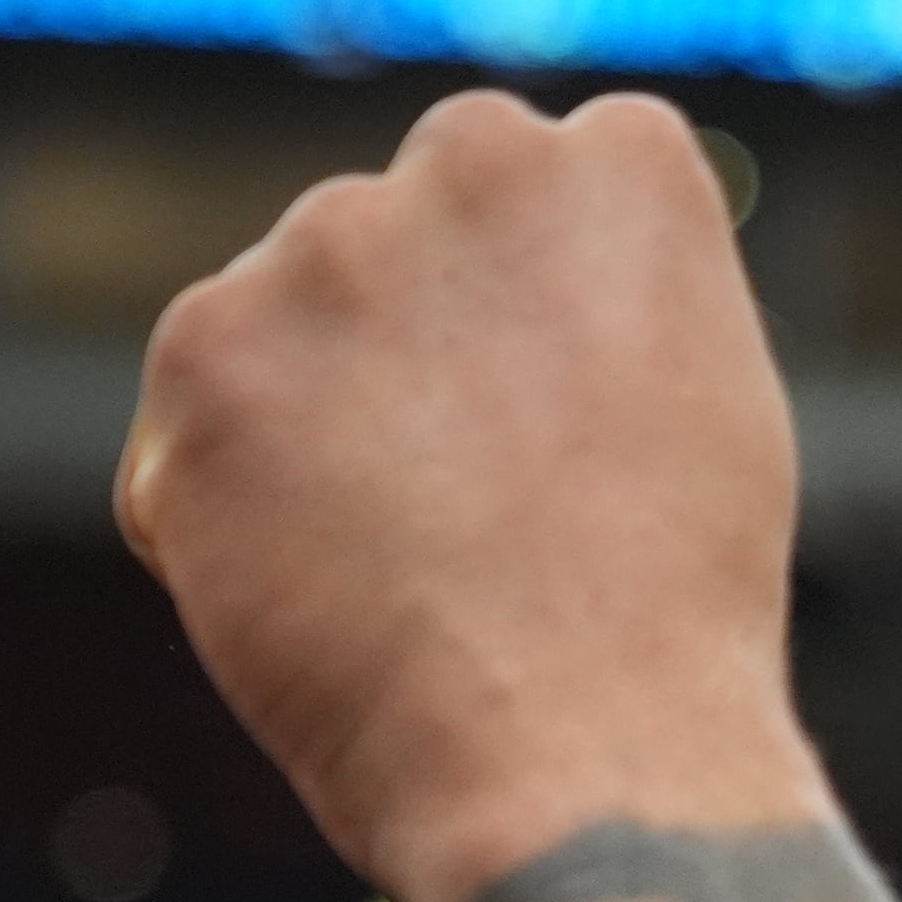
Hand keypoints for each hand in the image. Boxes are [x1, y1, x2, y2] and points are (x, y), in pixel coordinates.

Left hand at [119, 89, 832, 901]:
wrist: (587, 745)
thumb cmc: (676, 600)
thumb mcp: (704, 393)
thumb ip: (605, 294)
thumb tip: (505, 296)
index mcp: (628, 157)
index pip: (544, 175)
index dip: (544, 305)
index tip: (567, 402)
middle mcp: (477, 157)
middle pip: (401, 232)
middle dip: (414, 337)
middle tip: (481, 490)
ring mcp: (328, 245)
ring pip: (291, 321)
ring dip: (322, 416)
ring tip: (414, 556)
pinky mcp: (206, 346)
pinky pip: (198, 419)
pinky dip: (234, 501)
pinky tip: (329, 585)